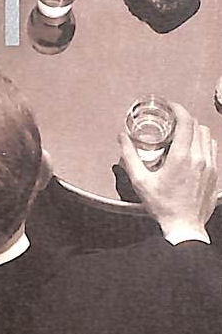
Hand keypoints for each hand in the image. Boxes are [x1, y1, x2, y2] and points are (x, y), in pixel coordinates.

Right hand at [118, 103, 217, 239]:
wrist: (185, 227)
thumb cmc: (163, 205)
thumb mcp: (140, 181)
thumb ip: (130, 155)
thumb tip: (122, 137)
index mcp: (182, 157)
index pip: (187, 122)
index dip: (179, 109)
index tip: (170, 106)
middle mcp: (200, 158)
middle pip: (198, 126)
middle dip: (185, 119)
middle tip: (172, 121)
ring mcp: (210, 166)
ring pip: (208, 136)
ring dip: (195, 130)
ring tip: (182, 135)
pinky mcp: (215, 175)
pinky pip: (212, 149)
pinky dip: (203, 143)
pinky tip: (192, 150)